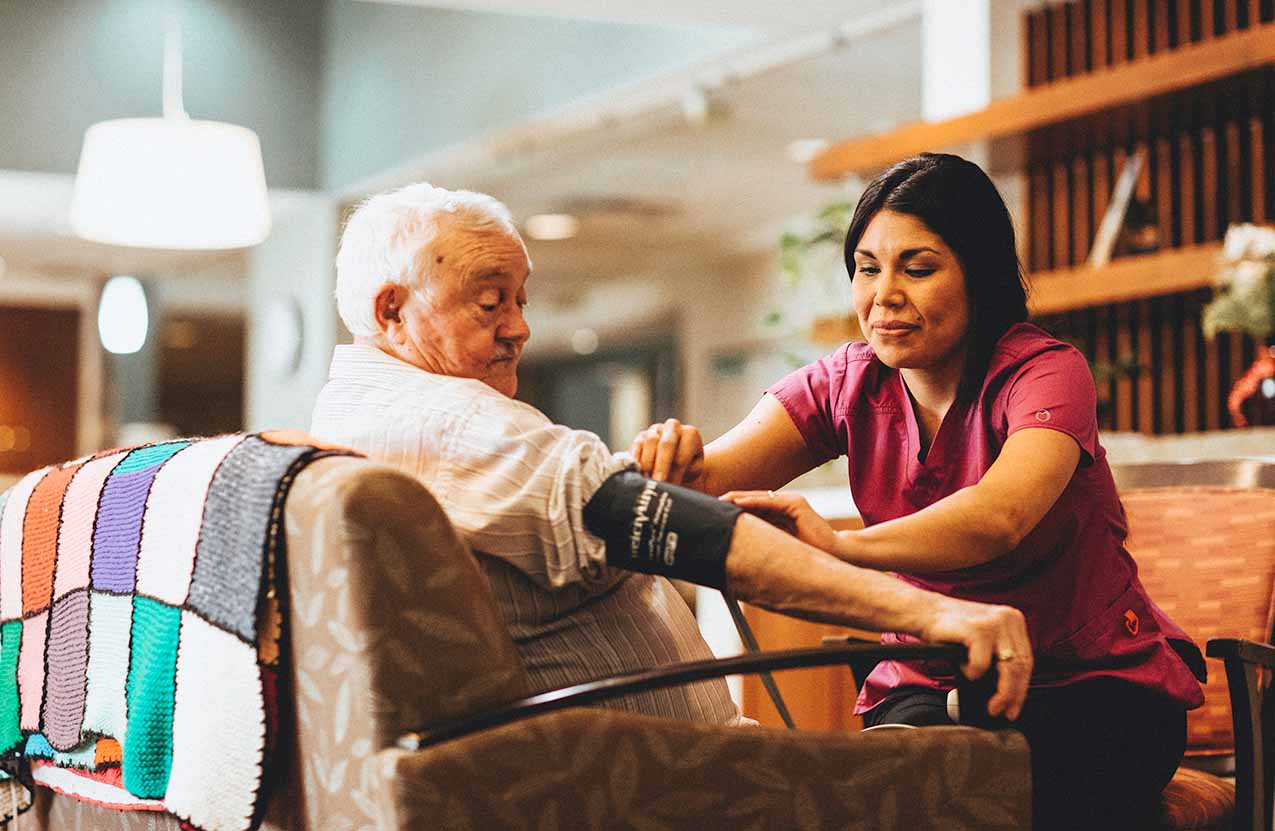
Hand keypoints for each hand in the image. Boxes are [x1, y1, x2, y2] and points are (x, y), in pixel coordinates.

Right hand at [629, 419, 703, 485]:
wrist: (676, 462)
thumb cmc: (687, 468)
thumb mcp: (692, 471)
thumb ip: (686, 473)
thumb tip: (672, 482)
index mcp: (690, 434)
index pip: (683, 452)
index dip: (677, 472)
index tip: (673, 486)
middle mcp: (673, 427)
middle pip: (667, 444)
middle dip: (661, 466)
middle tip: (658, 482)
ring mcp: (655, 430)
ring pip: (650, 443)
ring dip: (648, 464)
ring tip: (649, 481)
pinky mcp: (641, 436)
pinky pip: (636, 446)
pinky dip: (636, 460)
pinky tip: (638, 473)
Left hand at [721, 491, 837, 553]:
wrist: (833, 555)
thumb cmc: (806, 554)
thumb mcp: (777, 544)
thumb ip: (760, 539)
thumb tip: (735, 544)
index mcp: (778, 513)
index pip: (750, 508)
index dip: (731, 509)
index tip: (711, 512)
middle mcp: (783, 504)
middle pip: (750, 500)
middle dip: (729, 501)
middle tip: (708, 504)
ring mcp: (790, 501)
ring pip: (757, 499)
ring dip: (737, 499)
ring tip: (718, 501)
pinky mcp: (796, 504)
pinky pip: (769, 501)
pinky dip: (752, 502)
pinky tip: (737, 503)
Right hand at [920, 597, 1031, 720]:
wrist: (924, 613)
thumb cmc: (950, 629)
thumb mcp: (984, 639)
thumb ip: (999, 656)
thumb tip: (1009, 691)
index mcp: (1013, 619)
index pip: (1026, 660)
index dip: (1022, 687)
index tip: (1015, 706)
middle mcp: (1008, 619)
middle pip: (1020, 666)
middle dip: (1014, 695)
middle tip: (1005, 711)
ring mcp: (994, 623)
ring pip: (1008, 669)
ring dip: (1002, 693)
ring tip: (993, 706)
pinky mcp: (978, 630)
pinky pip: (982, 665)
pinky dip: (972, 673)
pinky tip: (963, 668)